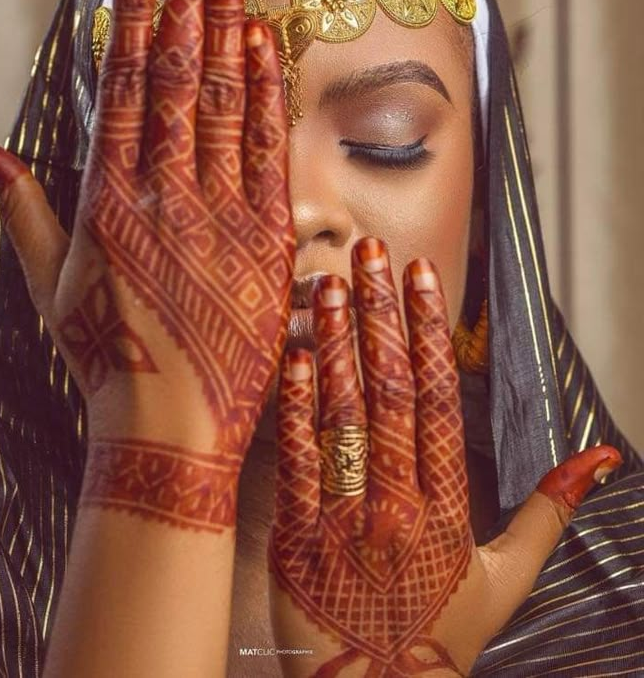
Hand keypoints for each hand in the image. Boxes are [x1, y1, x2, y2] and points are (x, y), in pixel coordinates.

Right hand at [0, 0, 294, 531]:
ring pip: (221, 103)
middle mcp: (161, 198)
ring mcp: (218, 217)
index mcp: (106, 203)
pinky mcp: (265, 241)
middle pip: (174, 78)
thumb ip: (19, 208)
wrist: (170, 430)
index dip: (136, 17)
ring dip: (226, 28)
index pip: (122, 87)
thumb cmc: (105, 360)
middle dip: (186, 0)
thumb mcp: (50, 285)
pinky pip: (266, 153)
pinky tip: (265, 44)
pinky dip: (265, 95)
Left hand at [268, 237, 620, 675]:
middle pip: (390, 392)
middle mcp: (397, 503)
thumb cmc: (439, 637)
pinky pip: (296, 462)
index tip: (422, 275)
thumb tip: (598, 457)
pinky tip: (291, 357)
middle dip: (382, 315)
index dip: (429, 331)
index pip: (440, 399)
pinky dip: (294, 408)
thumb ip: (549, 513)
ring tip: (332, 284)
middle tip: (372, 251)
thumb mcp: (508, 579)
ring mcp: (344, 518)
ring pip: (343, 416)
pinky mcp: (296, 537)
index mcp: (447, 508)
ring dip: (338, 344)